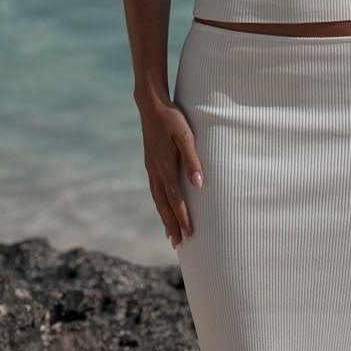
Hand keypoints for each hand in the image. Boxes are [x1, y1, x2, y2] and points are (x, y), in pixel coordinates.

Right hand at [140, 99, 203, 247]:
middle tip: (179, 244)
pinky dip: (160, 204)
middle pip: (164, 205)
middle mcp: (155, 171)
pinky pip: (155, 190)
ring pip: (158, 199)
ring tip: (171, 235)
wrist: (151, 105)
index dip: (182, 217)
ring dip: (165, 217)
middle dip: (172, 224)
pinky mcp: (151, 164)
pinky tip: (164, 209)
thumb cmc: (172, 119)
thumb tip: (199, 184)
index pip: (175, 199)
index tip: (189, 233)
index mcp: (164, 166)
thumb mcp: (186, 136)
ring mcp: (151, 168)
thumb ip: (193, 160)